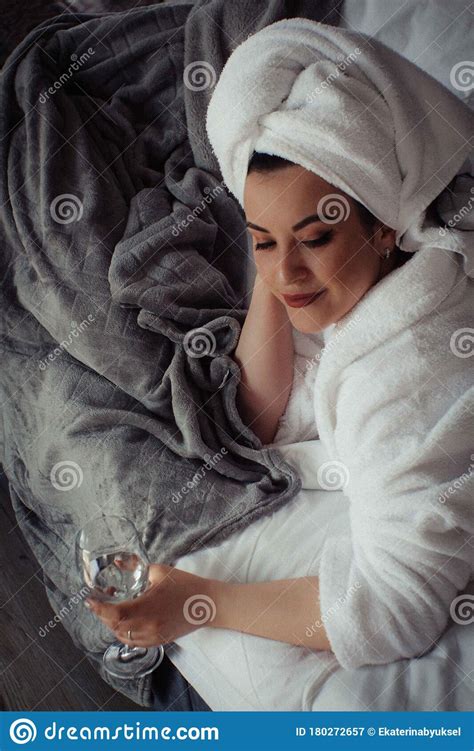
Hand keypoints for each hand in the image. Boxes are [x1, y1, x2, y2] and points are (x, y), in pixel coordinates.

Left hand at [86, 564, 217, 646]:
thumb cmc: (185, 585)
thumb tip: (119, 561)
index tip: (90, 600)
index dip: (99, 608)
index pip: (115, 613)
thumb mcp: (160, 571)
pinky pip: (134, 641)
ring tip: (112, 609)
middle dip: (103, 615)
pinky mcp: (158, 641)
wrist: (207, 604)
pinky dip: (124, 632)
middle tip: (99, 601)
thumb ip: (137, 566)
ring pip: (123, 636)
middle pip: (115, 626)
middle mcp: (148, 626)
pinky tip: (125, 620)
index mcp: (148, 607)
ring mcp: (153, 636)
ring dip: (113, 624)